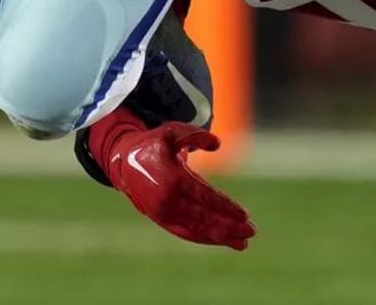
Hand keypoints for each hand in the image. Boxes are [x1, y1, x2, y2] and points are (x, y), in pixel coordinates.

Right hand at [84, 111, 255, 249]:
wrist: (123, 161)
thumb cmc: (154, 144)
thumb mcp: (172, 131)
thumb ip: (195, 135)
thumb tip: (217, 144)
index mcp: (172, 179)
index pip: (205, 197)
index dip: (226, 207)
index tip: (245, 216)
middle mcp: (167, 201)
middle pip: (204, 218)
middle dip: (229, 227)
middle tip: (252, 232)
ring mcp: (163, 214)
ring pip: (196, 230)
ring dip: (220, 237)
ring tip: (242, 243)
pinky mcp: (161, 220)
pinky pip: (185, 233)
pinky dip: (204, 238)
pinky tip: (221, 239)